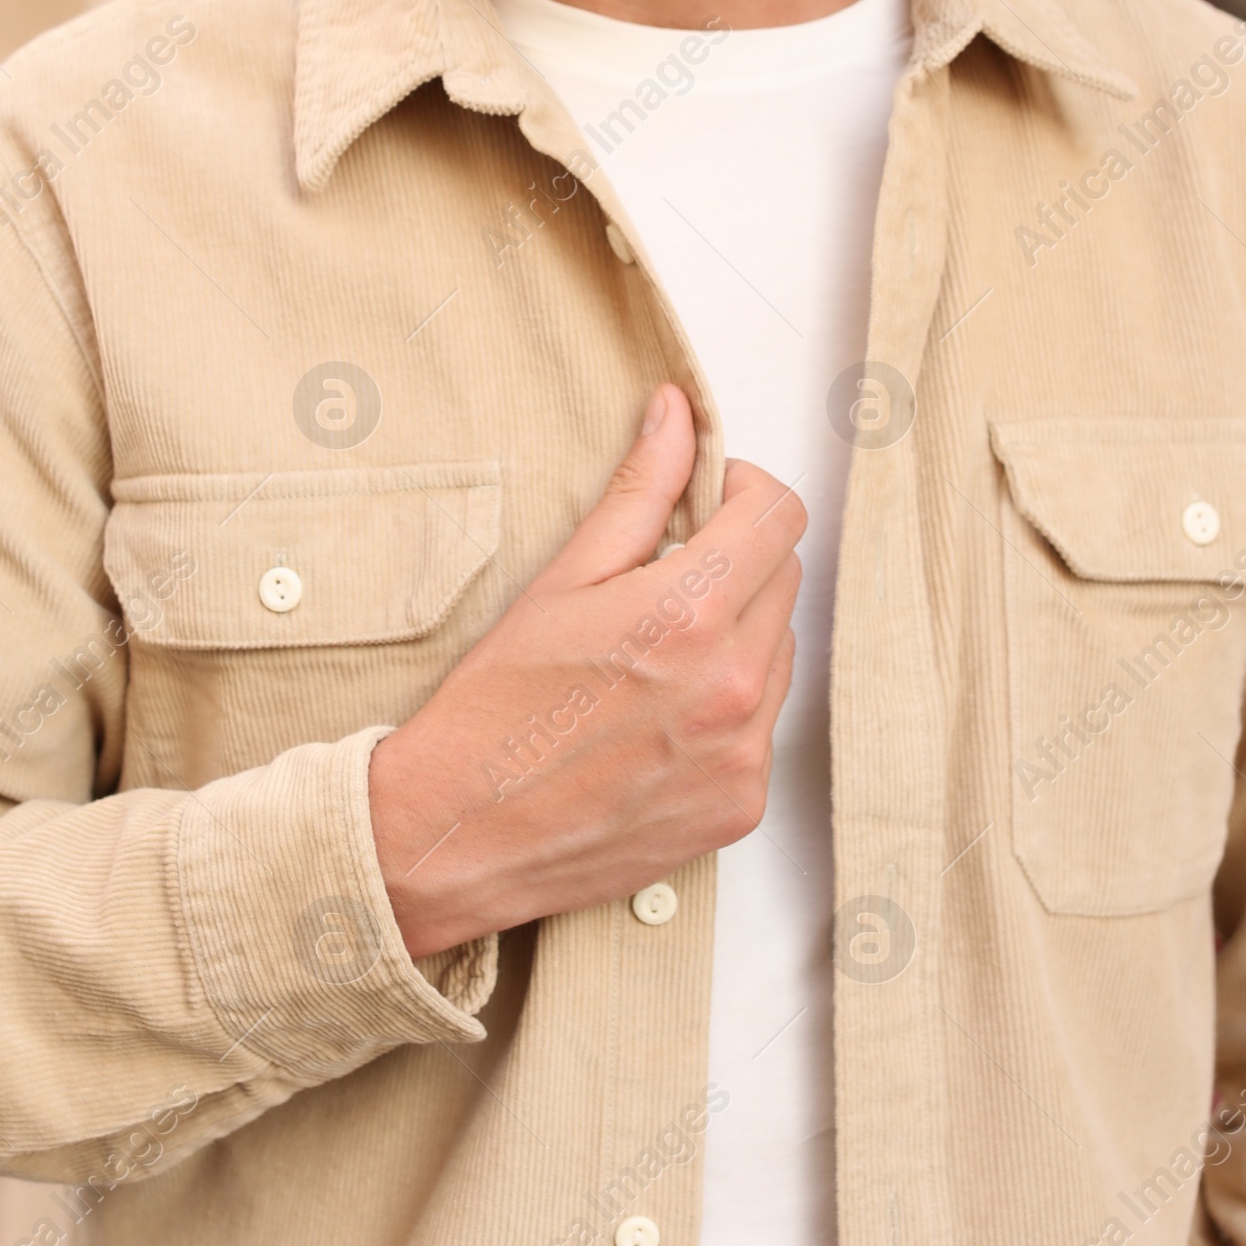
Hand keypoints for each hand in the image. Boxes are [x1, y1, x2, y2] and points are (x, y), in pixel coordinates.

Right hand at [367, 384, 804, 956]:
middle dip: (737, 561)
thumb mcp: (563, 578)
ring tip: (654, 658)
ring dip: (738, 635)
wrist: (461, 833)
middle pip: (784, 579)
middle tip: (663, 579)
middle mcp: (735, 685)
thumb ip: (638, 489)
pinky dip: (728, 707)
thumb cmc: (497, 705)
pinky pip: (764, 725)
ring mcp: (745, 751)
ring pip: (779, 652)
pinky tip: (658, 719)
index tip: (706, 502)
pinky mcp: (742, 803)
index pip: (780, 516)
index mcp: (691, 613)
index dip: (743, 493)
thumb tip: (677, 412)